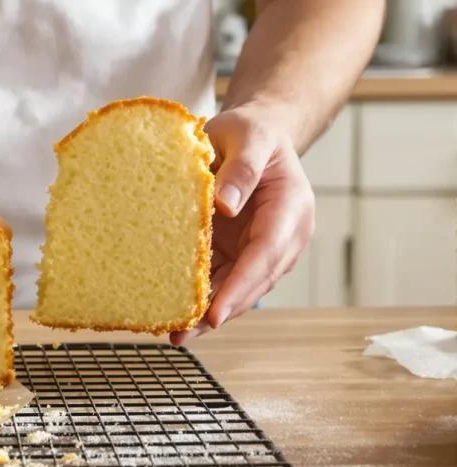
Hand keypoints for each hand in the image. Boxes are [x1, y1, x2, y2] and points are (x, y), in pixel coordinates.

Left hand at [170, 104, 314, 345]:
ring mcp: (260, 248)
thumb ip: (241, 166)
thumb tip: (226, 205)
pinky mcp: (238, 253)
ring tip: (177, 335)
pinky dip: (201, 299)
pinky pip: (222, 280)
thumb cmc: (250, 131)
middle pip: (254, 280)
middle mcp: (282, 235)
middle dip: (222, 309)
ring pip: (238, 288)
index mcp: (290, 207)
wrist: (252, 134)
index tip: (217, 311)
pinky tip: (175, 315)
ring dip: (209, 314)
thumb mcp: (247, 135)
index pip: (268, 252)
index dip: (243, 285)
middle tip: (186, 333)